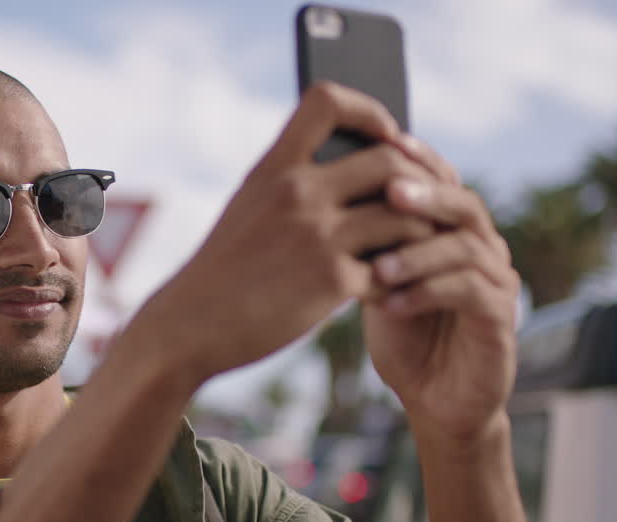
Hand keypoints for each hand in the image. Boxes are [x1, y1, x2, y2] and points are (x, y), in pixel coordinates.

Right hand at [144, 82, 436, 386]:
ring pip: (405, 215)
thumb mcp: (247, 208)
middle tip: (426, 204)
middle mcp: (296, 192)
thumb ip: (291, 183)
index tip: (385, 136)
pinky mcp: (331, 280)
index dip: (369, 110)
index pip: (328, 101)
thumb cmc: (223, 271)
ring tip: (418, 250)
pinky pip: (393, 268)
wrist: (189, 326)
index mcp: (273, 168)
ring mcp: (316, 235)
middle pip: (389, 158)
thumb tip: (355, 167)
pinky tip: (394, 290)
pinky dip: (402, 280)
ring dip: (420, 234)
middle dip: (419, 180)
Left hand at [362, 137, 520, 439]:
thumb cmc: (403, 336)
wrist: (433, 400)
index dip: (418, 159)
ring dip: (418, 253)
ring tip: (376, 267)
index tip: (383, 143)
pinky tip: (391, 304)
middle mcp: (485, 248)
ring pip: (467, 247)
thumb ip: (366, 241)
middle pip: (463, 203)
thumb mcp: (376, 281)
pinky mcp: (502, 319)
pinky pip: (471, 292)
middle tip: (388, 193)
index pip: (443, 180)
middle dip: (425, 195)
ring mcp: (499, 282)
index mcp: (454, 231)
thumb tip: (322, 192)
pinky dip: (428, 293)